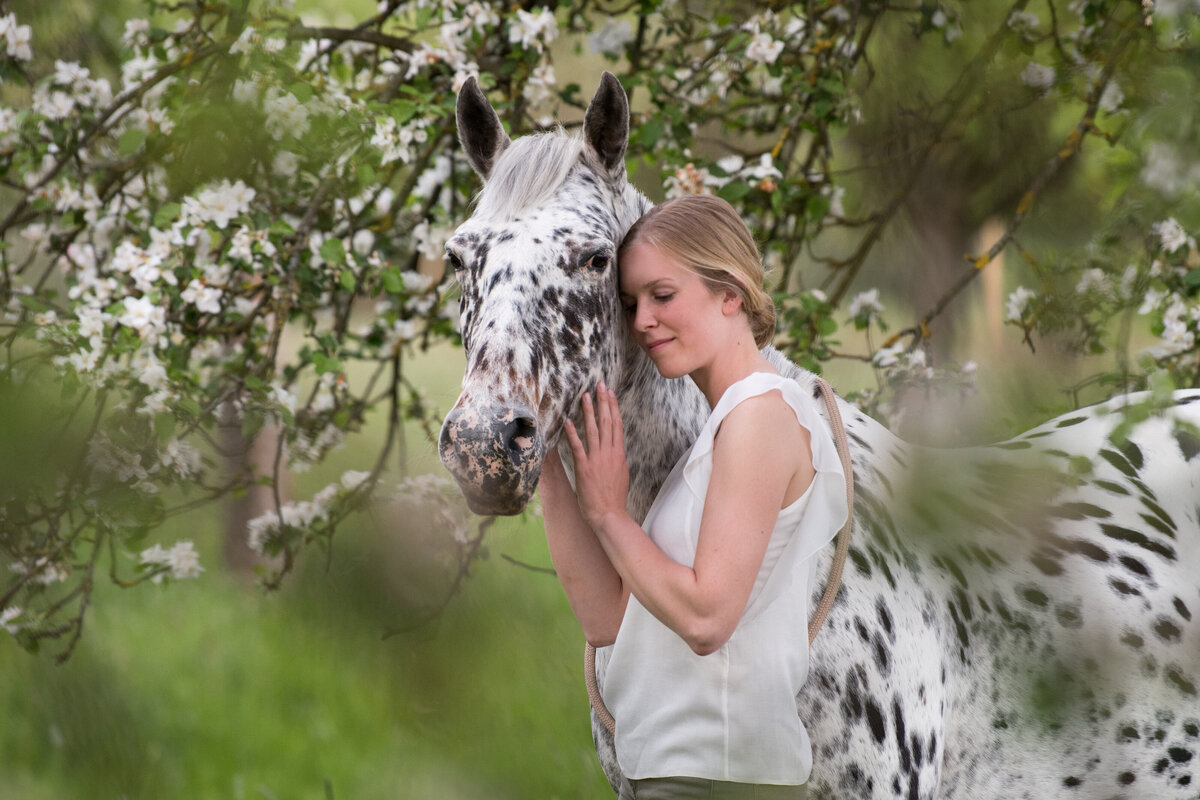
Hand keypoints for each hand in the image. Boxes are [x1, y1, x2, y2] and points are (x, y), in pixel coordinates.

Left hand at [564, 381, 629, 529]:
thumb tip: (614, 447)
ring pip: (593, 430)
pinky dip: (572, 434)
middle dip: (603, 402)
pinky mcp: (584, 468)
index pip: (617, 424)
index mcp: (619, 453)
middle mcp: (609, 453)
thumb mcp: (620, 473)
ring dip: (588, 412)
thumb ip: (616, 457)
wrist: (609, 514)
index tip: (610, 392)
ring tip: (585, 396)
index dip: (613, 406)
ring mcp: (597, 460)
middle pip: (607, 422)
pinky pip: (577, 447)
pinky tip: (568, 421)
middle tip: (599, 384)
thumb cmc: (613, 497)